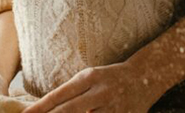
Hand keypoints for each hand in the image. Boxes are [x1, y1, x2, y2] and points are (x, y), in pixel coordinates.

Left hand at [23, 61, 157, 112]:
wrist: (144, 76)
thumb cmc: (109, 78)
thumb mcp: (89, 77)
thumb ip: (70, 93)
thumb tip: (46, 109)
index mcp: (88, 78)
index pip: (59, 95)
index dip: (40, 108)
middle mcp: (99, 92)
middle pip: (68, 111)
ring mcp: (112, 108)